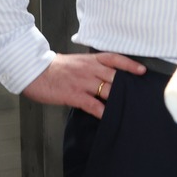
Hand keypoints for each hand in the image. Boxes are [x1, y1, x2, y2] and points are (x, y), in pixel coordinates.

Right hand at [22, 51, 146, 117]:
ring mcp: (83, 83)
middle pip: (115, 76)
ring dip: (119, 99)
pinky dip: (102, 111)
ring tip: (130, 108)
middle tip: (140, 95)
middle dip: (128, 86)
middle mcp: (89, 70)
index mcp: (90, 60)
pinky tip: (109, 117)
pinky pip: (93, 104)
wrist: (34, 72)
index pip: (114, 59)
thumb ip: (91, 67)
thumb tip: (104, 76)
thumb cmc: (54, 68)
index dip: (130, 64)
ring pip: (108, 90)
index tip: (142, 71)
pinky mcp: (74, 95)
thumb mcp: (76, 62)